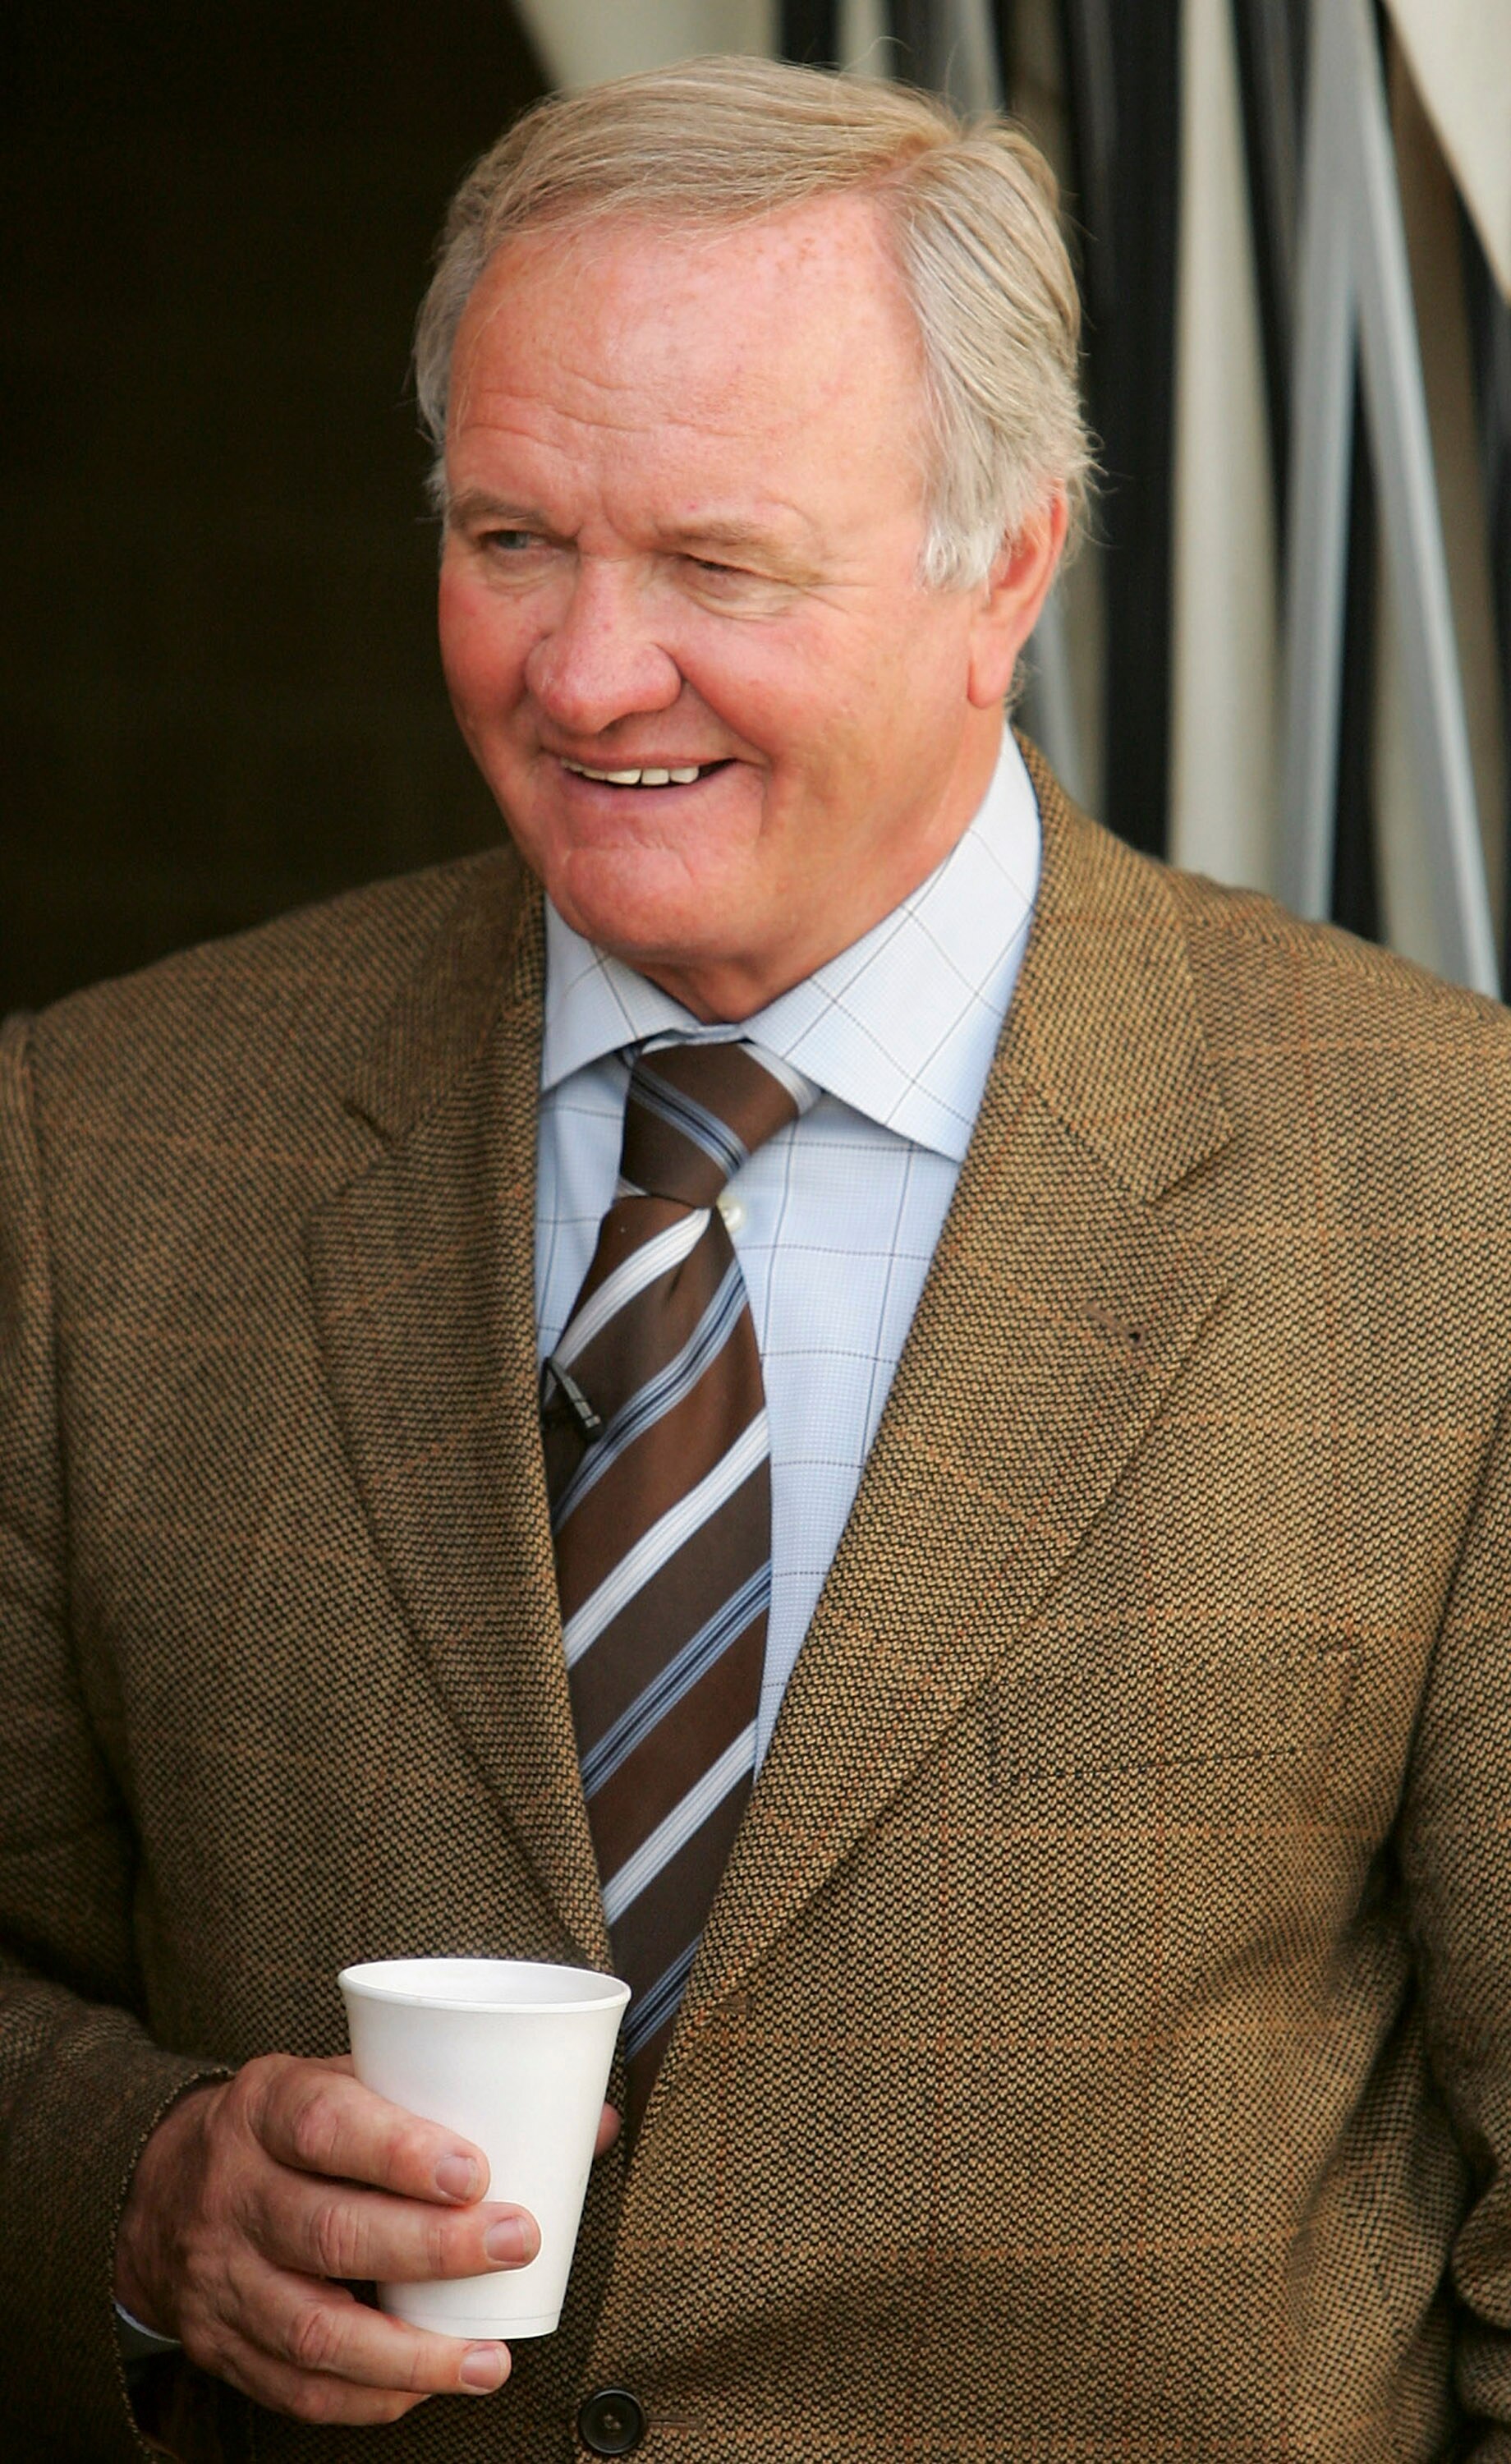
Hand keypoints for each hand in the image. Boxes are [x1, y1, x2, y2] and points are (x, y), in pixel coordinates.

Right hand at [114, 2053, 620, 2427]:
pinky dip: (365, 2396)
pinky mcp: (222, 2341)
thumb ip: (449, 2096)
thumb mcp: (343, 2079)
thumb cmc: (289, 2128)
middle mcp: (237, 2192)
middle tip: (514, 2242)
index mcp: (268, 2109)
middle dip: (431, 2248)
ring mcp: (222, 2275)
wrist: (158, 2187)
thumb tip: (588, 2121)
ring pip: (311, 2325)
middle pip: (328, 2231)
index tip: (475, 2170)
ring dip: (409, 2351)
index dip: (399, 2151)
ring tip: (487, 2359)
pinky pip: (294, 2385)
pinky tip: (424, 2389)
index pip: (325, 2126)